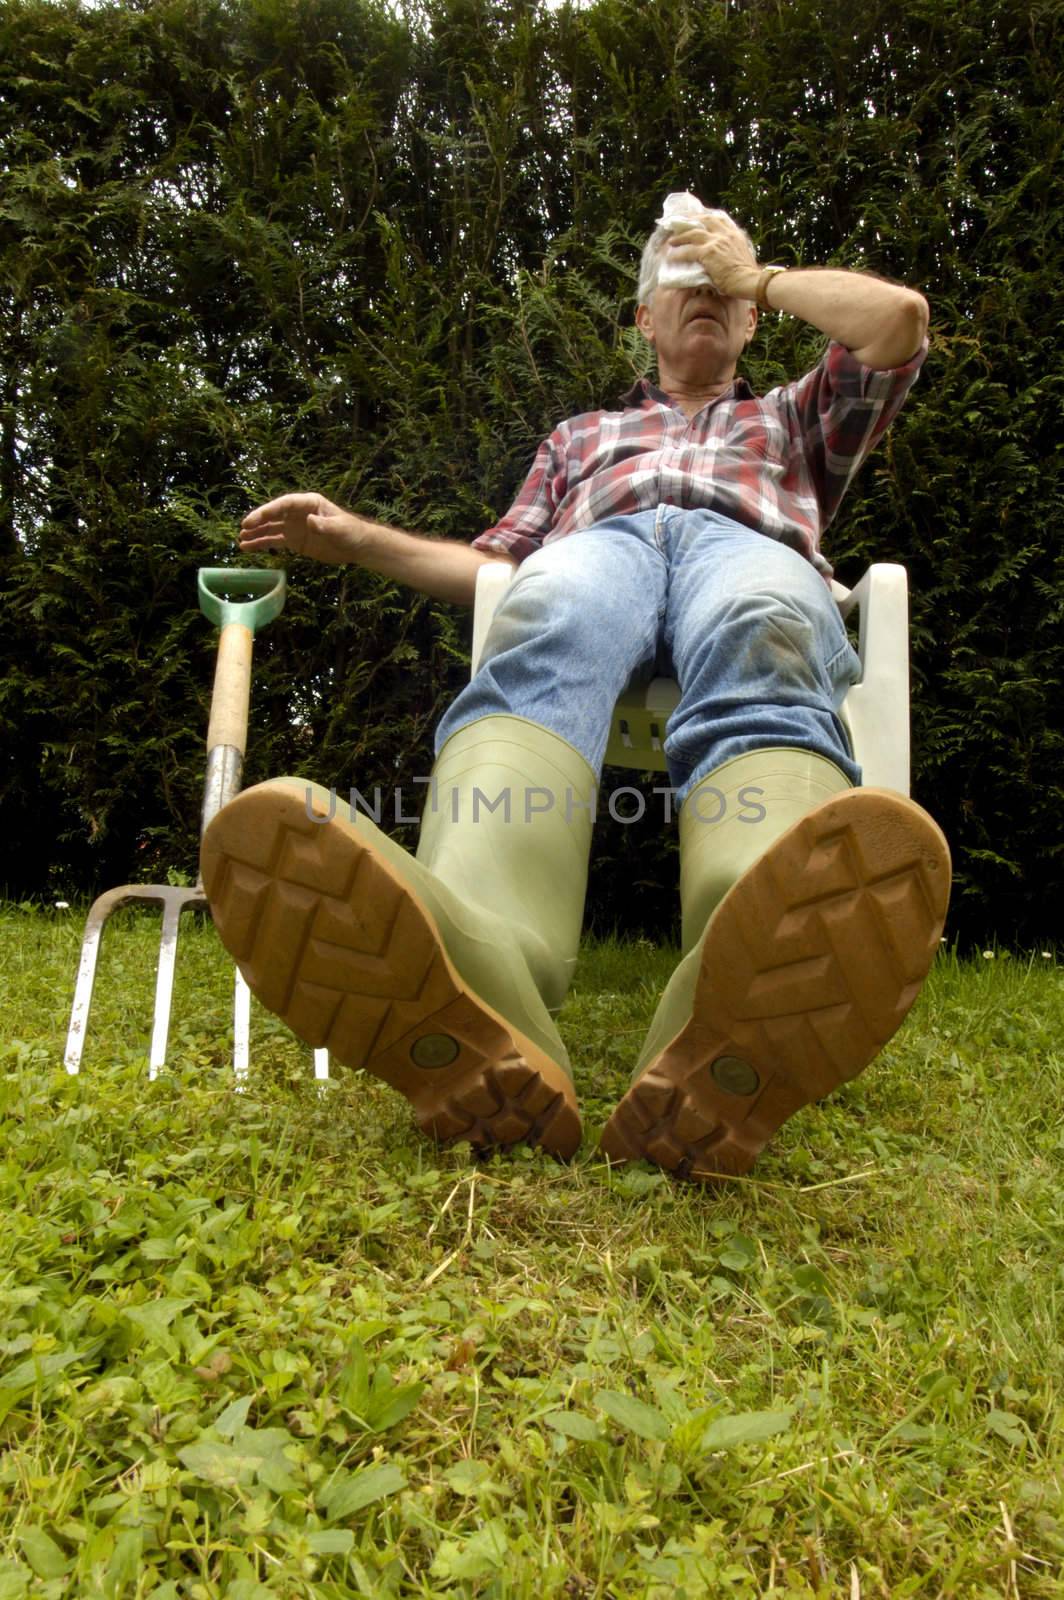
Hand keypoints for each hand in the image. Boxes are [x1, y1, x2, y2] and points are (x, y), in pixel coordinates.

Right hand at [238, 493, 368, 564]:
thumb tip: (309, 521)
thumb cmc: (351, 532)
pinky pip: (274, 541)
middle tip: (244, 527)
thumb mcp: (339, 528)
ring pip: (270, 528)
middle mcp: (297, 513)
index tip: (256, 518)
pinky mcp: (294, 540)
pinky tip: (248, 547)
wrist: (356, 546)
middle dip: (258, 520)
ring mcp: (294, 526)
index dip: (270, 510)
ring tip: (241, 539)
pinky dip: (261, 544)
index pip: (285, 504)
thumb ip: (324, 525)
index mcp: (308, 503)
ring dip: (255, 533)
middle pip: (274, 514)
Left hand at [666, 215, 760, 300]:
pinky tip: (672, 257)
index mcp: (735, 234)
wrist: (749, 281)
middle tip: (679, 223)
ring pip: (693, 233)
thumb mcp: (743, 256)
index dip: (706, 216)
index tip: (696, 217)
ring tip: (671, 241)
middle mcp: (725, 234)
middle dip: (690, 219)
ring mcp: (716, 241)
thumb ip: (733, 250)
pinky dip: (679, 254)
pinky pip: (689, 251)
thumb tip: (724, 254)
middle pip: (704, 220)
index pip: (718, 218)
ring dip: (680, 237)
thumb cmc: (747, 276)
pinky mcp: (708, 252)